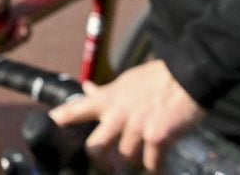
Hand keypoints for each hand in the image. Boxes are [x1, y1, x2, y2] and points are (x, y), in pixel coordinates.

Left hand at [49, 58, 205, 171]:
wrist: (189, 74)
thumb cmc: (159, 78)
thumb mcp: (127, 81)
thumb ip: (107, 91)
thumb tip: (87, 88)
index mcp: (109, 98)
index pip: (76, 109)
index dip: (60, 120)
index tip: (50, 126)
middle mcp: (118, 114)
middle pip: (95, 148)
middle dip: (100, 164)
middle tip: (108, 169)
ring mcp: (136, 126)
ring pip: (126, 159)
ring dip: (135, 164)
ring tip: (143, 163)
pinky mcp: (157, 137)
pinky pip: (152, 164)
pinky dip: (155, 169)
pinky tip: (159, 168)